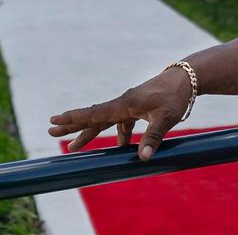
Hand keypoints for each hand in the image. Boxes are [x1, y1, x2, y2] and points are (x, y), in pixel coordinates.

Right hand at [49, 68, 191, 160]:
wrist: (187, 79)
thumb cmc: (175, 96)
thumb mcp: (165, 118)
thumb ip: (153, 137)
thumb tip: (142, 158)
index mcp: (125, 104)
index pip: (95, 113)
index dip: (74, 118)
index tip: (54, 120)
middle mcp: (123, 104)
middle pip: (94, 117)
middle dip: (73, 125)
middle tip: (51, 131)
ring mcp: (130, 105)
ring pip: (106, 121)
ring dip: (91, 132)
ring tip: (74, 146)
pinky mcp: (139, 108)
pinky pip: (122, 122)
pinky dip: (119, 134)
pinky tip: (121, 146)